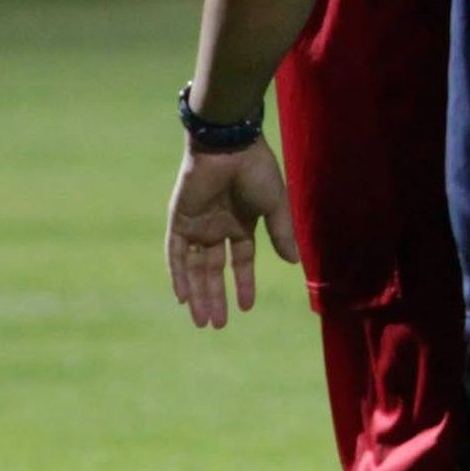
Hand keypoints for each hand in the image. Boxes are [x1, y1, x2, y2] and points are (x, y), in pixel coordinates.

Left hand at [165, 140, 299, 328]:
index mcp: (241, 223)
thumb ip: (281, 233)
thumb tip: (294, 262)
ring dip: (198, 294)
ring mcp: (196, 224)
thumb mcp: (275, 205)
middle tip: (217, 325)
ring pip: (193, 267)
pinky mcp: (179, 219)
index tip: (246, 308)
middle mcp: (217, 227)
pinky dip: (178, 275)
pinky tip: (183, 298)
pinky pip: (175, 253)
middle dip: (216, 297)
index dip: (243, 284)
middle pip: (213, 270)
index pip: (240, 261)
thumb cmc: (256, 170)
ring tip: (203, 320)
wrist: (229, 145)